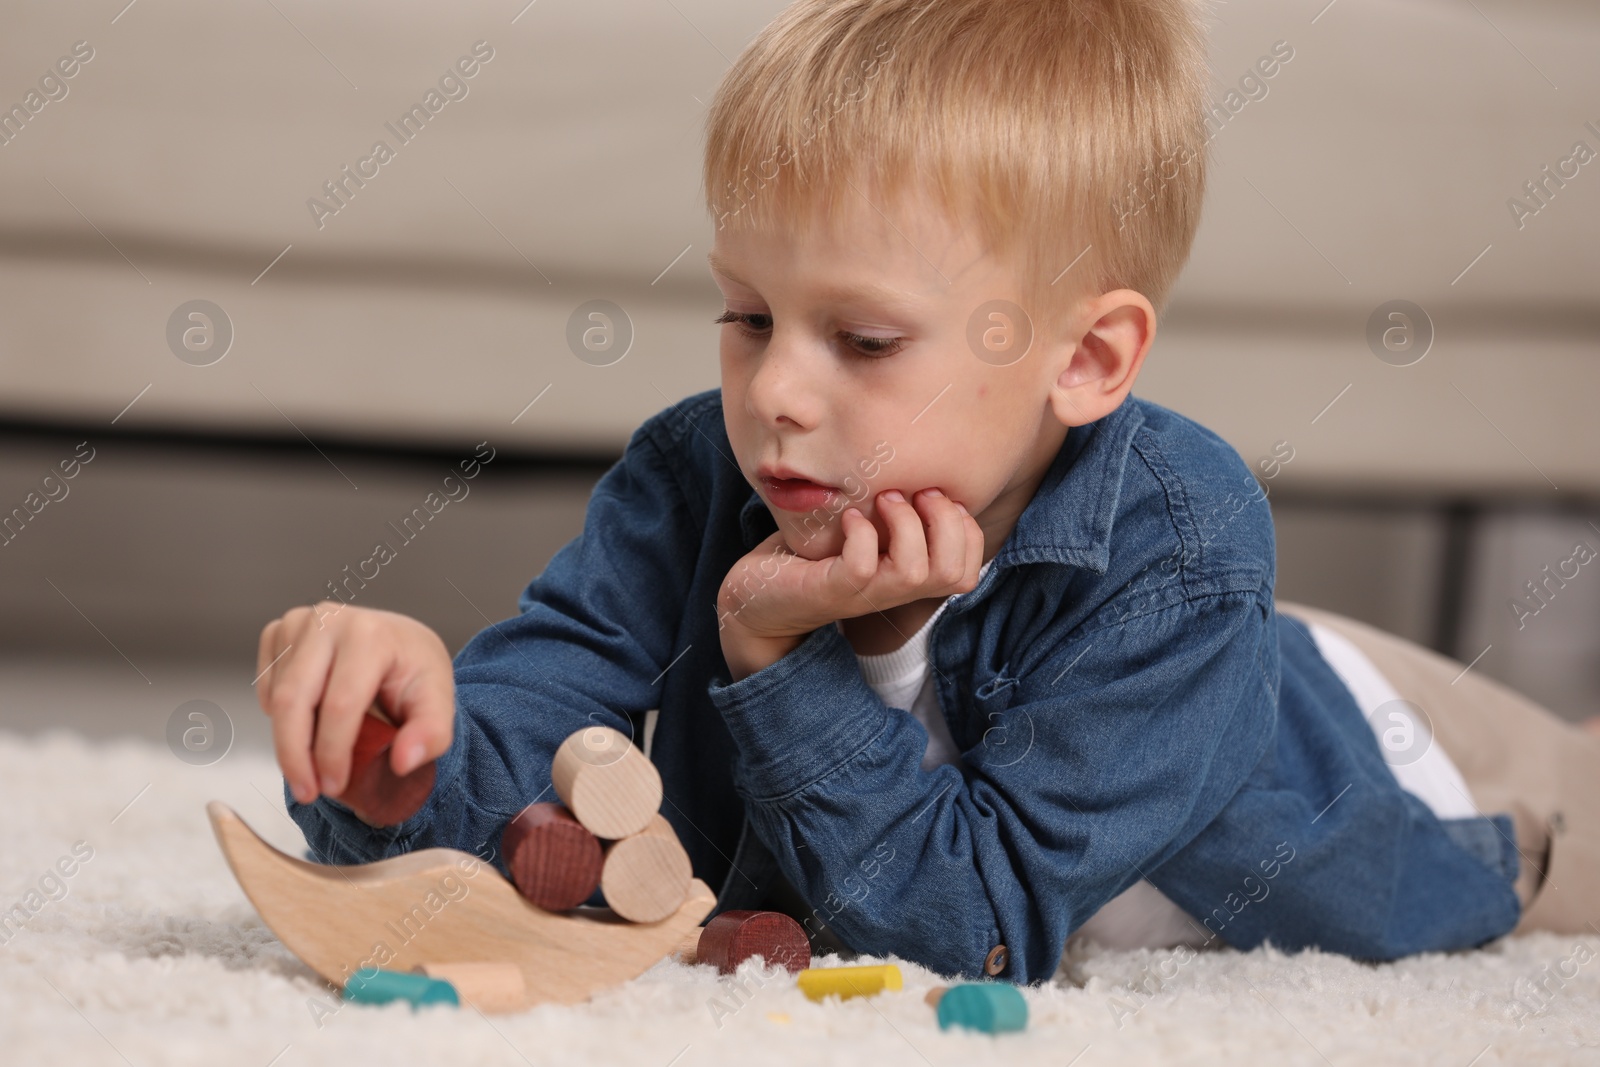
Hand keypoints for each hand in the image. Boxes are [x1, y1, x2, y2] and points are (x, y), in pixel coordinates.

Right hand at [255, 603, 454, 809]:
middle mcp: (329, 620)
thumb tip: (403, 762)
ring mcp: (300, 622)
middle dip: (295, 755)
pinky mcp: (279, 630)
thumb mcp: (439, 703)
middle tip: (306, 791)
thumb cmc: (414, 672)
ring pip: (275, 697)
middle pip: (294, 700)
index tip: (334, 786)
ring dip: (288, 741)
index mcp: (371, 635)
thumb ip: (431, 735)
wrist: (400, 643)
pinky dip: (279, 716)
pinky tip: (306, 726)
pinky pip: (266, 686)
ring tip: (311, 766)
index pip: (339, 704)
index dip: (331, 753)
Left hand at [718, 487, 983, 678]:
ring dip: (906, 525)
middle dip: (947, 523)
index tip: (937, 496)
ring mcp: (862, 594)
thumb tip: (922, 468)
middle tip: (915, 493)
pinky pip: (861, 567)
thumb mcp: (864, 532)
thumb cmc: (812, 557)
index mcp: (907, 579)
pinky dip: (861, 534)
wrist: (757, 597)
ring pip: (915, 573)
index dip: (967, 530)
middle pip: (954, 574)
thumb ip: (894, 514)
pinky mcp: (829, 590)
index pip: (968, 571)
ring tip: (882, 499)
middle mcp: (892, 592)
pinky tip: (849, 516)